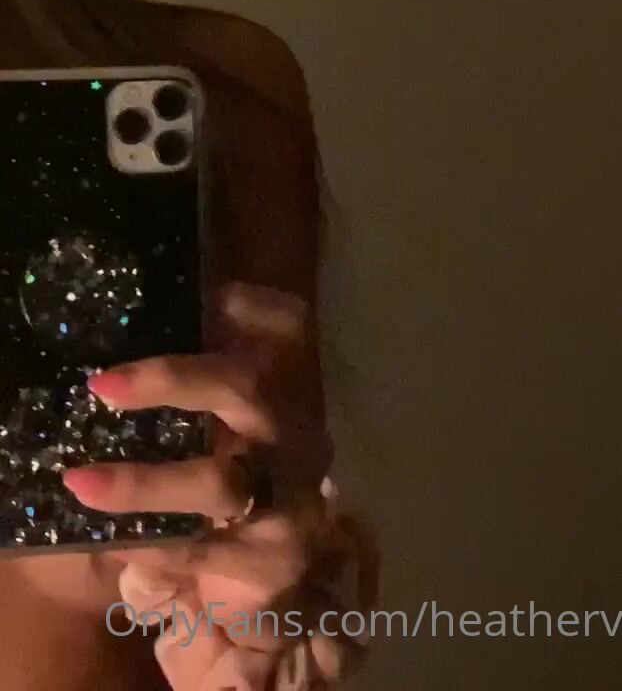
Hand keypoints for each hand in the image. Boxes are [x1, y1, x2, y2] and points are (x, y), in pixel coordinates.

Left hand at [62, 283, 332, 660]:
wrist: (275, 567)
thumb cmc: (240, 472)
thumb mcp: (227, 414)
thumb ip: (203, 371)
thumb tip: (144, 325)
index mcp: (291, 385)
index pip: (285, 322)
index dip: (245, 301)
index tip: (198, 295)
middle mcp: (298, 431)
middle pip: (244, 386)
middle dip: (171, 379)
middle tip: (102, 386)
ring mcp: (294, 496)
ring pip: (219, 482)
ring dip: (144, 482)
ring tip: (82, 481)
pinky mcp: (275, 560)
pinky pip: (201, 548)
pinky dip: (152, 542)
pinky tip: (111, 537)